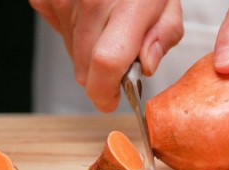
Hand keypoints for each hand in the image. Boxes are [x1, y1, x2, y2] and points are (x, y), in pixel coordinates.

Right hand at [29, 0, 182, 111]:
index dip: (105, 91)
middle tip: (118, 60)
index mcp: (127, 5)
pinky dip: (77, 36)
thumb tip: (145, 67)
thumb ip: (162, 38)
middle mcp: (90, 2)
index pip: (106, 63)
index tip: (110, 100)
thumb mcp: (167, 4)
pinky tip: (91, 19)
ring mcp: (64, 0)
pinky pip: (61, 35)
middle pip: (85, 67)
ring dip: (90, 54)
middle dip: (101, 77)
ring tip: (107, 30)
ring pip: (73, 55)